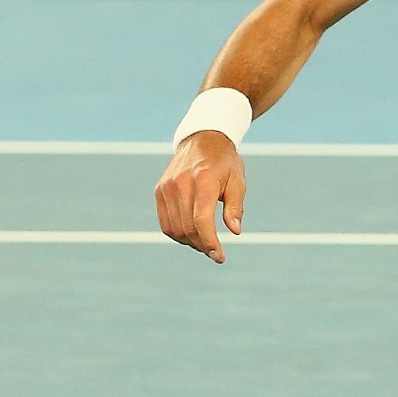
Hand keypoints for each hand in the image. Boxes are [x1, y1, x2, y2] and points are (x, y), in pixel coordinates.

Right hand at [154, 130, 246, 263]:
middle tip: (215, 252)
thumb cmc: (224, 163)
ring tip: (204, 243)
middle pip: (188, 228)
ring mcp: (167, 188)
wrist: (202, 139)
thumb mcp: (238, 181)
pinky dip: (177, 234)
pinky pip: (165, 223)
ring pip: (174, 229)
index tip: (219, 257)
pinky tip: (191, 235)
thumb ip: (236, 207)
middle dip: (202, 245)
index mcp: (203, 180)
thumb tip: (235, 231)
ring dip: (190, 242)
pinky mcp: (160, 191)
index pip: (202, 220)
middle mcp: (181, 184)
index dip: (210, 242)